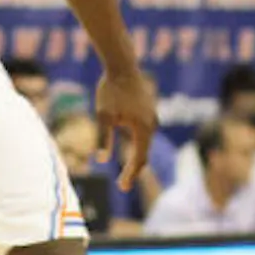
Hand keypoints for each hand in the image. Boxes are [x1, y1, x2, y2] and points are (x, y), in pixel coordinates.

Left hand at [96, 68, 156, 190]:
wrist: (122, 67)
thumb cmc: (110, 91)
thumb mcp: (103, 116)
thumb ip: (103, 139)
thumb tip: (102, 160)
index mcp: (143, 129)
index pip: (139, 159)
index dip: (131, 174)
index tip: (122, 187)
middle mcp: (152, 125)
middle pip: (144, 153)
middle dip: (134, 170)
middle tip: (123, 185)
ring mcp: (153, 118)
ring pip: (145, 143)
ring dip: (136, 158)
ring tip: (127, 173)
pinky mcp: (149, 111)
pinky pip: (144, 133)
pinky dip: (138, 145)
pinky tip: (132, 150)